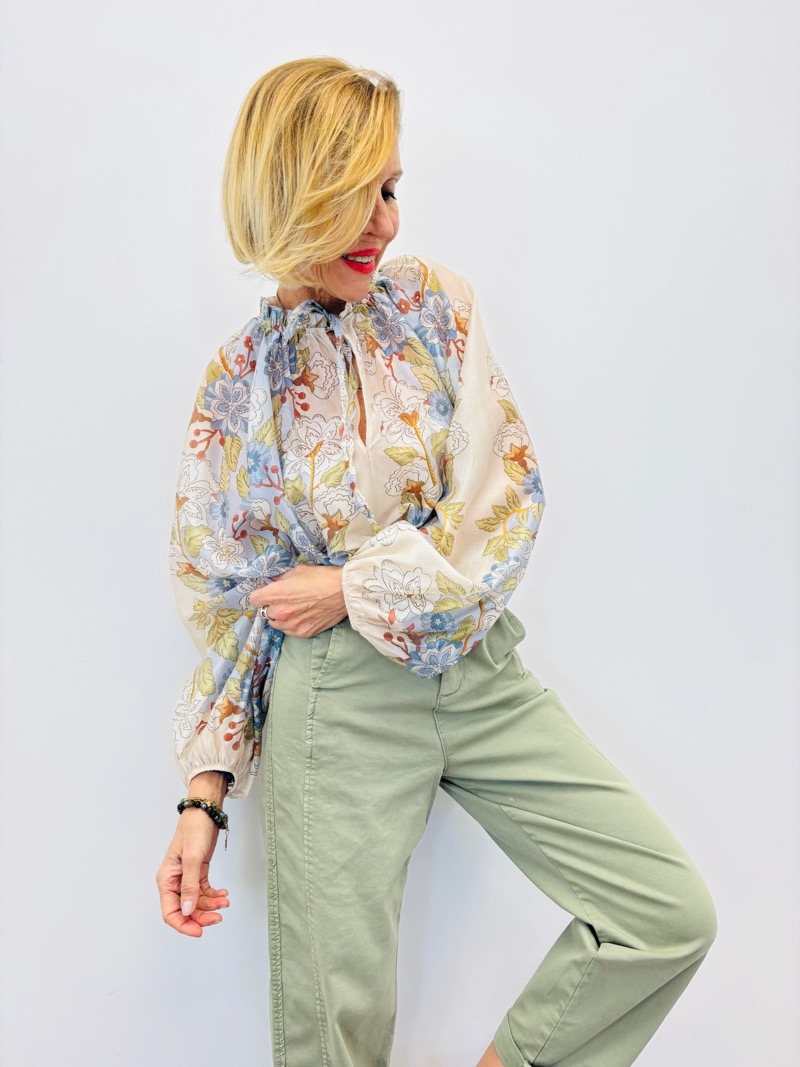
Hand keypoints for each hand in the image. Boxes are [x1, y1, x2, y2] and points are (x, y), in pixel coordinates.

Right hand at [156, 774, 229, 937]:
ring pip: (197, 901)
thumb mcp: (192, 858)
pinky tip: (224, 894)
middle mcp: (175, 881)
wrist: (206, 812)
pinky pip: (204, 891)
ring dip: (211, 904)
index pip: (170, 912)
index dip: (183, 925)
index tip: (199, 931)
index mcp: (166, 879)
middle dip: (202, 916)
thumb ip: (190, 886)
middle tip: (219, 917)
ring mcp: (186, 877)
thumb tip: (187, 911)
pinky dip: (214, 895)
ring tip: (225, 901)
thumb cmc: (194, 829)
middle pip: (185, 909)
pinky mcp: (198, 872)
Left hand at [249, 563, 347, 637]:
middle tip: (284, 600)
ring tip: (293, 609)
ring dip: (280, 617)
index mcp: (275, 594)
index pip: (254, 599)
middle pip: (264, 612)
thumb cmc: (321, 577)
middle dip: (271, 605)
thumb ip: (281, 579)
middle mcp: (279, 612)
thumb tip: (273, 582)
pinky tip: (302, 616)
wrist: (343, 592)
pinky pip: (289, 630)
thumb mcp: (297, 571)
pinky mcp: (302, 633)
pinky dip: (291, 624)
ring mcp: (290, 625)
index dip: (260, 594)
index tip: (267, 592)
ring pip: (275, 623)